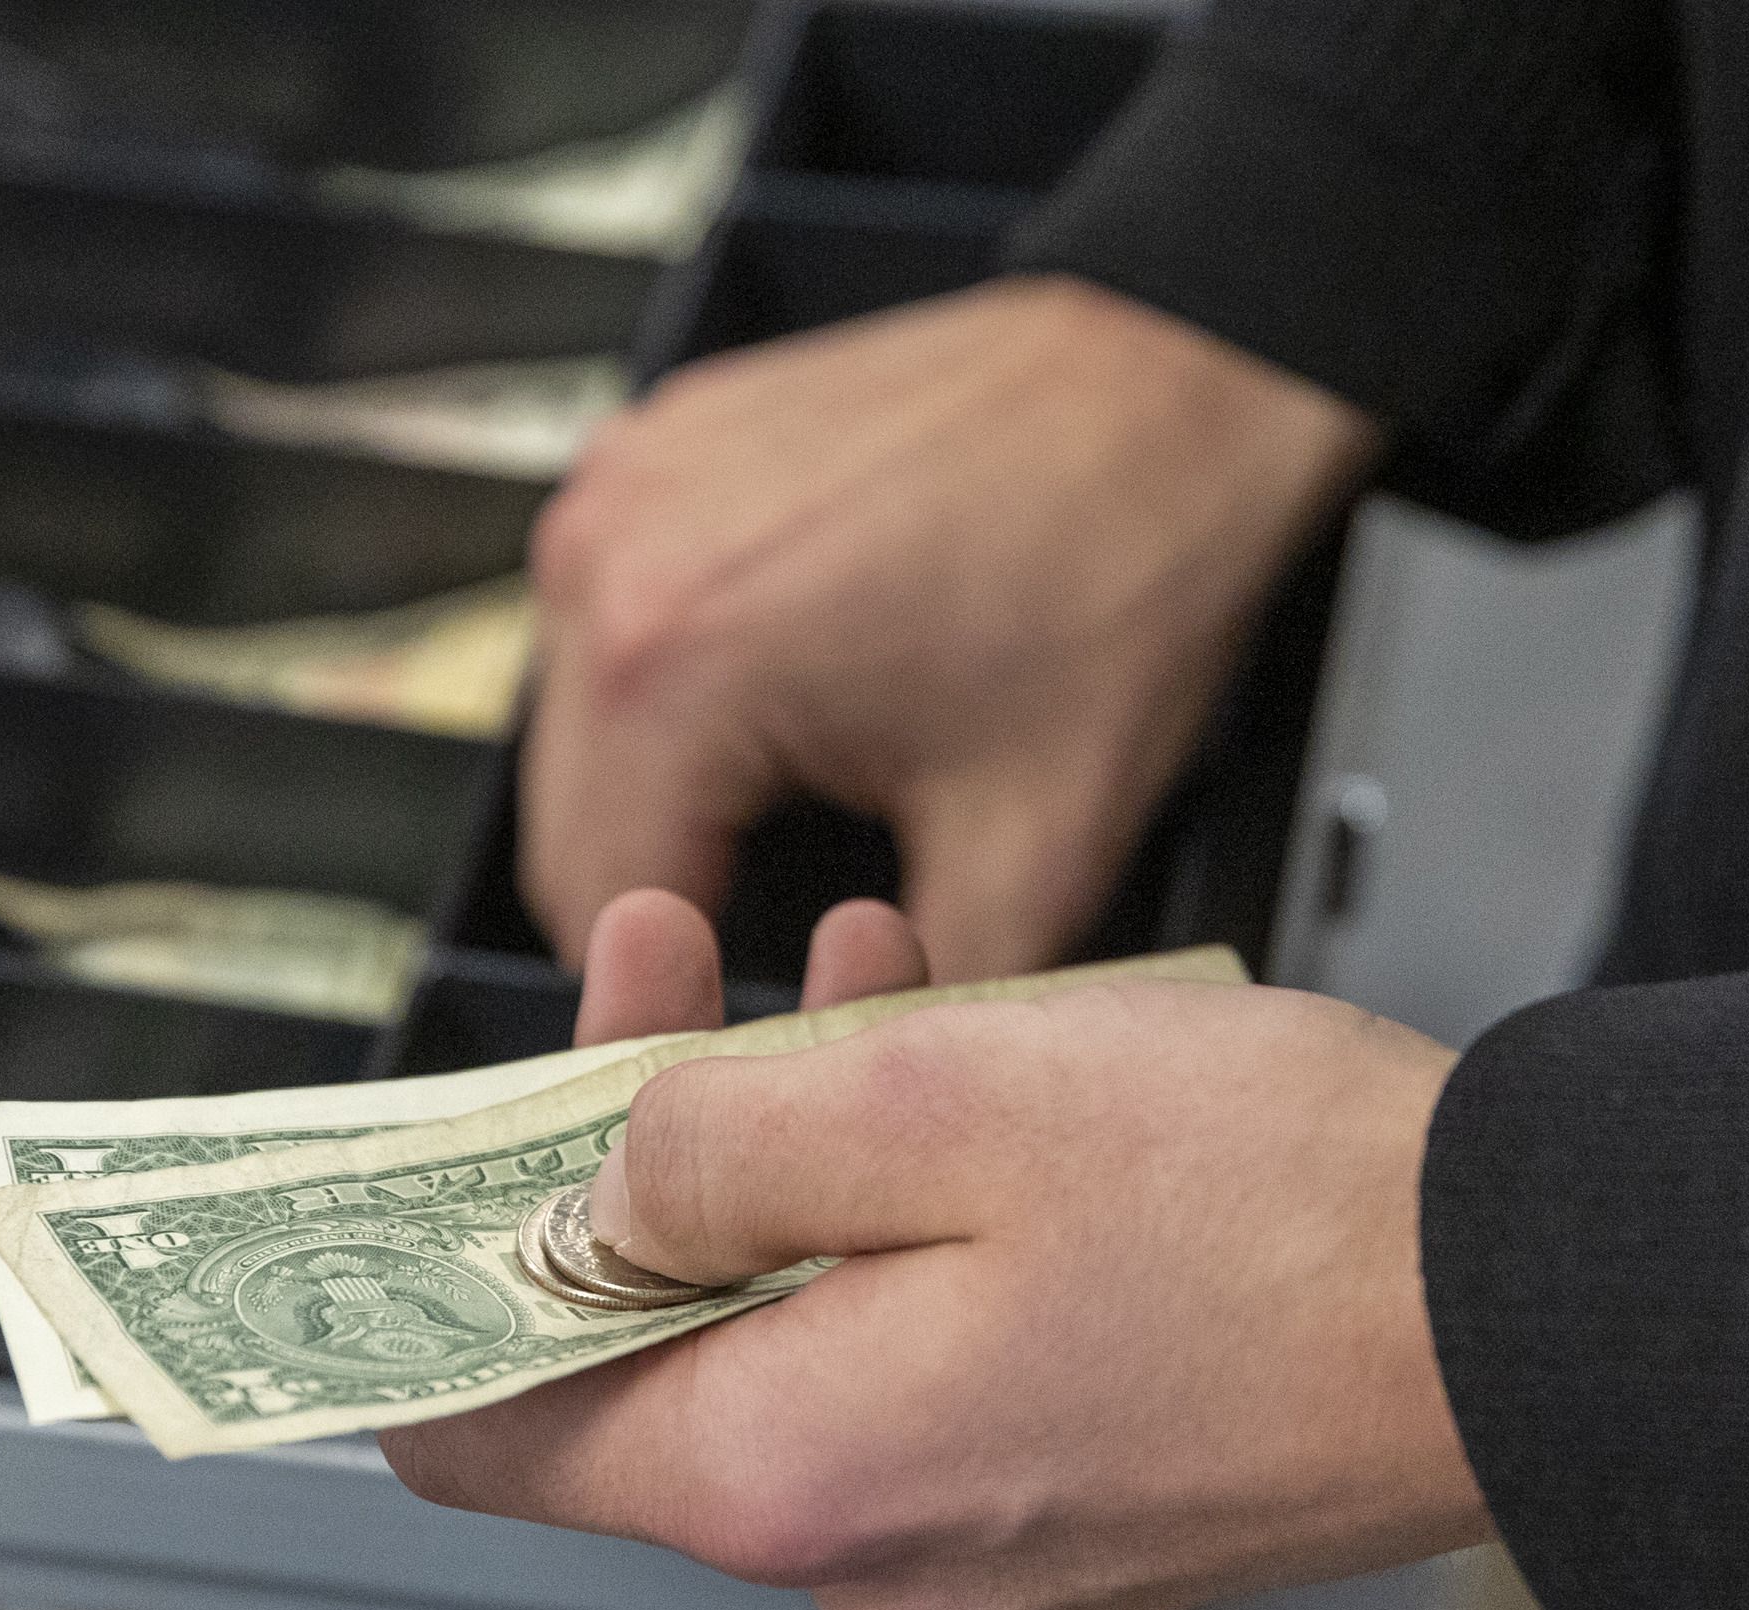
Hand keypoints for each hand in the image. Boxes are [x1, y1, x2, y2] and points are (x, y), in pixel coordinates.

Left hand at [382, 891, 1487, 1609]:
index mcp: (791, 1473)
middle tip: (646, 974)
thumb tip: (596, 1191)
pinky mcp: (1068, 1494)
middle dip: (628, 1149)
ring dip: (778, 1151)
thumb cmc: (1275, 1209)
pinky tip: (933, 1053)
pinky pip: (910, 1348)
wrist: (1557, 1307)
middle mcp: (865, 1548)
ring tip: (817, 971)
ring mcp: (974, 1538)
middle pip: (647, 1354)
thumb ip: (703, 1146)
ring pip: (789, 1328)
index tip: (392, 1181)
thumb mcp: (933, 1100)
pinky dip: (890, 1213)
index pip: (491, 1433)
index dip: (421, 1292)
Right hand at [524, 276, 1378, 979]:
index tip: (753, 1034)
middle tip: (800, 939)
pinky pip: (619, 626)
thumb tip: (838, 1095)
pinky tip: (797, 693)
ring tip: (811, 807)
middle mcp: (607, 563)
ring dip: (675, 794)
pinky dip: (686, 686)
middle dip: (678, 902)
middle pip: (571, 832)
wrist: (1178, 376)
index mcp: (668, 667)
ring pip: (585, 734)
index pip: (597, 919)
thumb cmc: (1120, 563)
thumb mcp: (1035, 850)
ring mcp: (618, 491)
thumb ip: (913, 1011)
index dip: (680, 1002)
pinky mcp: (650, 452)